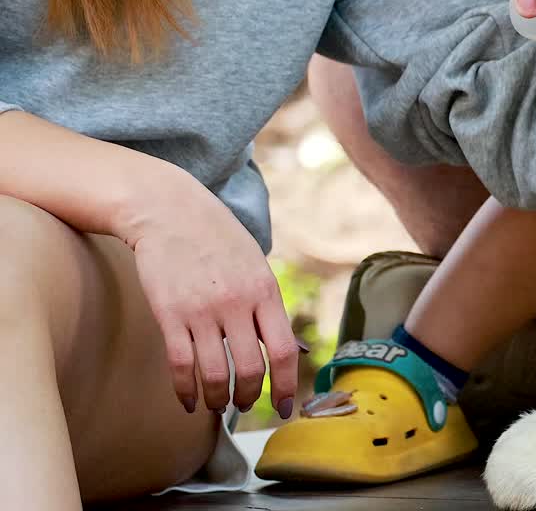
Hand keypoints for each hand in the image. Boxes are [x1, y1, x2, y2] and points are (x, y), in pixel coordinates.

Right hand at [119, 167, 298, 417]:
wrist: (170, 211)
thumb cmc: (218, 240)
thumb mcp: (256, 266)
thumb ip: (267, 305)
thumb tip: (283, 349)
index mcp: (265, 292)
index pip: (282, 351)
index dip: (285, 386)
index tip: (283, 406)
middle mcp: (237, 304)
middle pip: (250, 370)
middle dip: (248, 397)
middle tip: (243, 406)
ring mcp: (202, 310)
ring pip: (214, 374)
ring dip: (217, 400)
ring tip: (216, 406)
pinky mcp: (169, 313)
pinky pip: (180, 364)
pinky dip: (185, 390)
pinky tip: (187, 400)